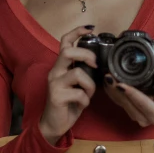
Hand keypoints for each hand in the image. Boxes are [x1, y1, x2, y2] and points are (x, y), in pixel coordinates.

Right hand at [39, 25, 96, 144]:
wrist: (54, 124)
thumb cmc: (68, 103)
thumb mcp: (77, 84)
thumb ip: (83, 71)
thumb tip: (99, 63)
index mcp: (61, 66)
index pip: (65, 42)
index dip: (77, 32)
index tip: (90, 28)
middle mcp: (55, 71)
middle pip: (68, 52)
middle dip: (86, 55)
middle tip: (95, 66)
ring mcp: (54, 83)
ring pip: (77, 73)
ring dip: (89, 85)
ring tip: (88, 94)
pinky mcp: (56, 96)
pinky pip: (79, 93)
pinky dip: (85, 100)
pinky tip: (82, 104)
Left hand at [103, 59, 153, 126]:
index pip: (142, 102)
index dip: (131, 93)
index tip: (120, 84)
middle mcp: (145, 120)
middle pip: (127, 104)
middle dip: (116, 90)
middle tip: (108, 76)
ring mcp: (136, 117)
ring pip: (121, 103)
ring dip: (112, 91)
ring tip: (106, 77)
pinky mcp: (129, 112)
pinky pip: (118, 102)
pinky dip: (112, 92)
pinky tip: (107, 82)